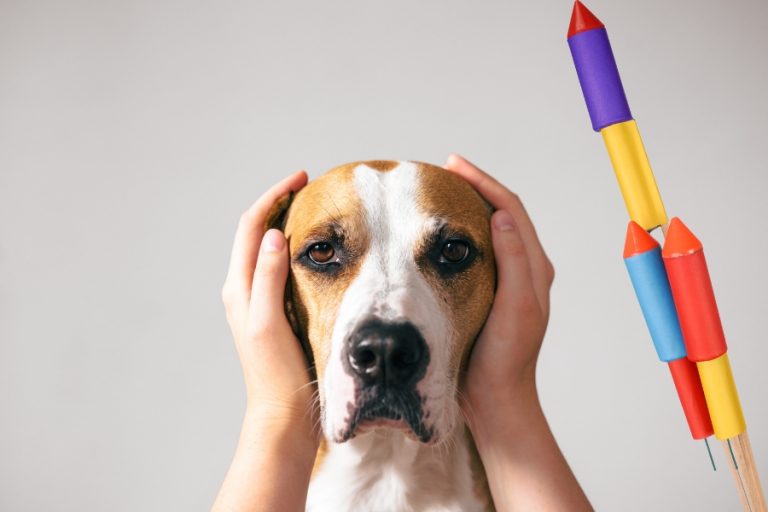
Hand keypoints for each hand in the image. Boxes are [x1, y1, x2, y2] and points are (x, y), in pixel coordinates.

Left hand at [214, 170, 317, 511]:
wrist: (281, 414)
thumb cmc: (276, 373)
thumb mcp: (270, 322)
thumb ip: (268, 278)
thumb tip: (273, 235)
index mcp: (239, 288)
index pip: (252, 227)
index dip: (274, 197)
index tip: (301, 179)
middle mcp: (243, 290)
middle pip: (256, 233)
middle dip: (279, 205)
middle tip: (309, 188)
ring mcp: (256, 301)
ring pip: (266, 249)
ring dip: (285, 224)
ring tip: (312, 211)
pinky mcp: (272, 312)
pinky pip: (278, 268)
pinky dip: (293, 250)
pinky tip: (315, 253)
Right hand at [445, 154, 553, 426]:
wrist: (496, 397)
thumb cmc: (506, 357)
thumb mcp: (515, 308)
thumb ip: (515, 262)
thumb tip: (500, 217)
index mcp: (535, 268)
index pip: (510, 210)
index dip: (484, 183)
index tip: (453, 165)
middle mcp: (524, 269)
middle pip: (501, 213)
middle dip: (475, 187)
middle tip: (444, 170)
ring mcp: (507, 280)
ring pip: (489, 230)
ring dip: (468, 207)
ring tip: (440, 192)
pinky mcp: (489, 291)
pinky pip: (476, 251)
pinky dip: (460, 233)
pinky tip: (438, 233)